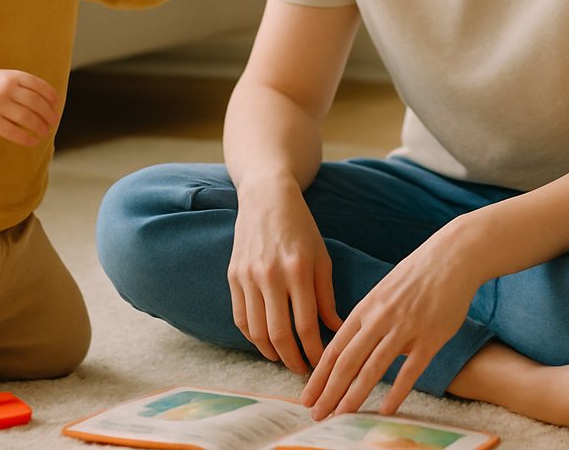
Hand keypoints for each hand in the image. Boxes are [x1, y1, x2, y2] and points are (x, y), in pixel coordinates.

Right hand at [0, 69, 59, 145]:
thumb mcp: (7, 78)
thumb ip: (27, 86)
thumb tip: (52, 104)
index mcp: (12, 76)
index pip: (40, 87)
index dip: (51, 98)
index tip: (56, 107)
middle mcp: (5, 89)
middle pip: (36, 104)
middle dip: (48, 115)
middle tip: (53, 122)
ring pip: (27, 118)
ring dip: (40, 127)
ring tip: (45, 132)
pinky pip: (14, 132)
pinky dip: (27, 139)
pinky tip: (33, 141)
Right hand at [228, 179, 343, 375]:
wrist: (266, 198)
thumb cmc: (301, 227)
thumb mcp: (321, 257)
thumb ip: (326, 296)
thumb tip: (335, 330)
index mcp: (297, 270)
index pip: (306, 326)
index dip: (314, 351)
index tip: (321, 364)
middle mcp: (270, 275)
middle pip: (279, 335)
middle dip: (292, 360)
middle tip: (303, 371)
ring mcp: (247, 277)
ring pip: (256, 332)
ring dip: (271, 353)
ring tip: (285, 359)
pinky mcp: (233, 276)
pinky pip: (240, 318)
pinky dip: (252, 337)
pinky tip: (266, 342)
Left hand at [302, 229, 480, 418]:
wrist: (451, 258)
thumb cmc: (416, 275)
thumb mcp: (383, 293)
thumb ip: (369, 321)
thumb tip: (359, 350)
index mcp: (365, 308)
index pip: (334, 348)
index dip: (318, 376)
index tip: (307, 397)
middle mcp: (379, 319)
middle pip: (346, 362)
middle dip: (328, 391)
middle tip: (315, 414)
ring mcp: (405, 329)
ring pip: (373, 369)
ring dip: (353, 396)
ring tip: (340, 416)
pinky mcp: (430, 338)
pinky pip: (410, 371)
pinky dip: (396, 393)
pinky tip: (384, 411)